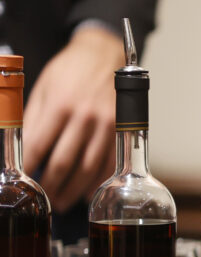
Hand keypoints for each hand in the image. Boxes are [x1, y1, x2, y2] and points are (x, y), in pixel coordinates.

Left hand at [23, 26, 122, 212]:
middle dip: (51, 185)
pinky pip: (109, 163)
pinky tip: (87, 192)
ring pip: (88, 168)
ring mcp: (106, 126)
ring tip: (62, 201)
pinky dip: (98, 181)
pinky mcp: (120, 131)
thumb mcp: (43, 88)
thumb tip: (23, 150)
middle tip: (43, 197)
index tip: (23, 178)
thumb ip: (33, 118)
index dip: (28, 167)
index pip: (38, 146)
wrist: (104, 55)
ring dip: (74, 189)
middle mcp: (84, 117)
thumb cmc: (70, 71)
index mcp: (59, 105)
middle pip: (64, 162)